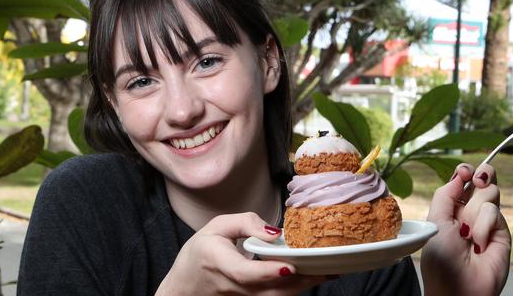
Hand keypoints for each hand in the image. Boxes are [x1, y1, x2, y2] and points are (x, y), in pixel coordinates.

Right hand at [157, 212, 326, 294]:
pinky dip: (295, 290)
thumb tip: (275, 232)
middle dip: (300, 281)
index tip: (288, 264)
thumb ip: (246, 223)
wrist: (184, 287)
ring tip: (327, 271)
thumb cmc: (200, 253)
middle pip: (270, 290)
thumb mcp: (216, 227)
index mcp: (221, 263)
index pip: (246, 273)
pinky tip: (312, 278)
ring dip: (303, 286)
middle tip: (327, 267)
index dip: (267, 271)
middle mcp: (234, 287)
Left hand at [421, 163, 510, 295]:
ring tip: (468, 232)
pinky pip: (494, 212)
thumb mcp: (435, 221)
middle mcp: (470, 212)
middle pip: (483, 179)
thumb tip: (459, 175)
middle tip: (476, 180)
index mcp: (451, 208)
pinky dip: (484, 225)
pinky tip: (479, 243)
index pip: (463, 180)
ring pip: (490, 192)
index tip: (465, 172)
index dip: (466, 171)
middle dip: (481, 174)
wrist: (460, 287)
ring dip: (475, 209)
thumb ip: (445, 195)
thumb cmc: (442, 260)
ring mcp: (487, 221)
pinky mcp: (502, 232)